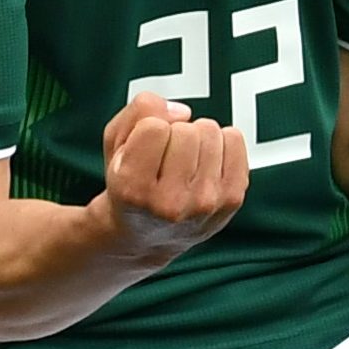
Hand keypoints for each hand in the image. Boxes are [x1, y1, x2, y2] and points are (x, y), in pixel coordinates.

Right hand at [93, 92, 250, 259]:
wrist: (148, 236)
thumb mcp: (114, 145)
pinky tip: (205, 163)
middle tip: (165, 157)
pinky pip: (234, 139)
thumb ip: (138, 112)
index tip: (144, 149)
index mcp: (132, 190)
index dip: (148, 128)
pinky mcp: (232, 199)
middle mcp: (170, 203)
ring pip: (210, 131)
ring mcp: (205, 204)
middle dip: (175, 133)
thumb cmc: (130, 183)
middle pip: (186, 130)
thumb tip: (183, 112)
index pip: (154, 127)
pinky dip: (220, 142)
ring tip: (184, 161)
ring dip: (197, 137)